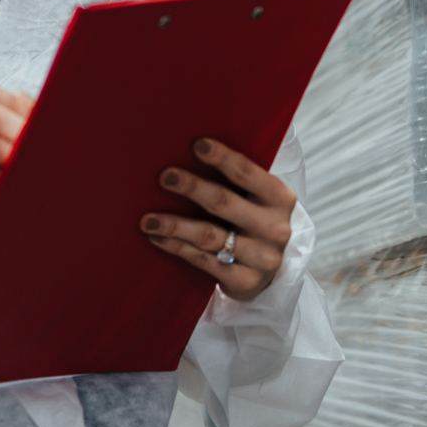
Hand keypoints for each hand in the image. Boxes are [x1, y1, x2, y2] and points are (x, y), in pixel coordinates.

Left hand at [139, 138, 295, 301]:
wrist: (274, 271)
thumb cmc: (256, 220)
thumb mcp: (259, 198)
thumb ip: (238, 178)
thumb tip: (193, 147)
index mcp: (279, 198)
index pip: (247, 173)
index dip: (222, 158)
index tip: (197, 145)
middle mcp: (274, 227)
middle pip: (224, 203)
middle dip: (192, 188)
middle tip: (165, 177)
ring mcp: (261, 257)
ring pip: (209, 236)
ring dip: (175, 225)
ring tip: (148, 219)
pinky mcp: (244, 281)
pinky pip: (203, 260)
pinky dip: (177, 247)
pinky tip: (157, 237)